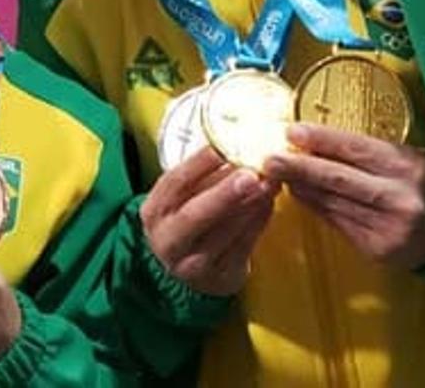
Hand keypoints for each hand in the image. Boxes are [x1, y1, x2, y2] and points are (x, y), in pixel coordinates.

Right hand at [139, 146, 277, 295]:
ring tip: (268, 185)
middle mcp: (167, 239)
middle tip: (250, 175)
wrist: (191, 271)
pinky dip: (257, 224)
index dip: (198, 164)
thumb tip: (237, 147)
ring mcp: (191, 264)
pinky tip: (269, 204)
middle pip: (193, 215)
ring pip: (221, 233)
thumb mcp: (186, 198)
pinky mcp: (218, 278)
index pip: (174, 183)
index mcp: (155, 211)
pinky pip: (241, 248)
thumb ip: (204, 177)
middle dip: (223, 194)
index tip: (223, 145)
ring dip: (249, 207)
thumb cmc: (191, 220)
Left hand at [264, 124, 424, 270]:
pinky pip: (338, 223)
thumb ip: (373, 152)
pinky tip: (301, 194)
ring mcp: (389, 226)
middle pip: (339, 178)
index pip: (357, 148)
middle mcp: (400, 197)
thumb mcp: (411, 159)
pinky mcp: (378, 249)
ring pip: (334, 203)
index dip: (322, 140)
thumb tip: (319, 142)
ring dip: (302, 188)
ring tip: (279, 174)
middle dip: (300, 167)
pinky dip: (316, 207)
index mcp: (410, 167)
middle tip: (270, 158)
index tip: (292, 132)